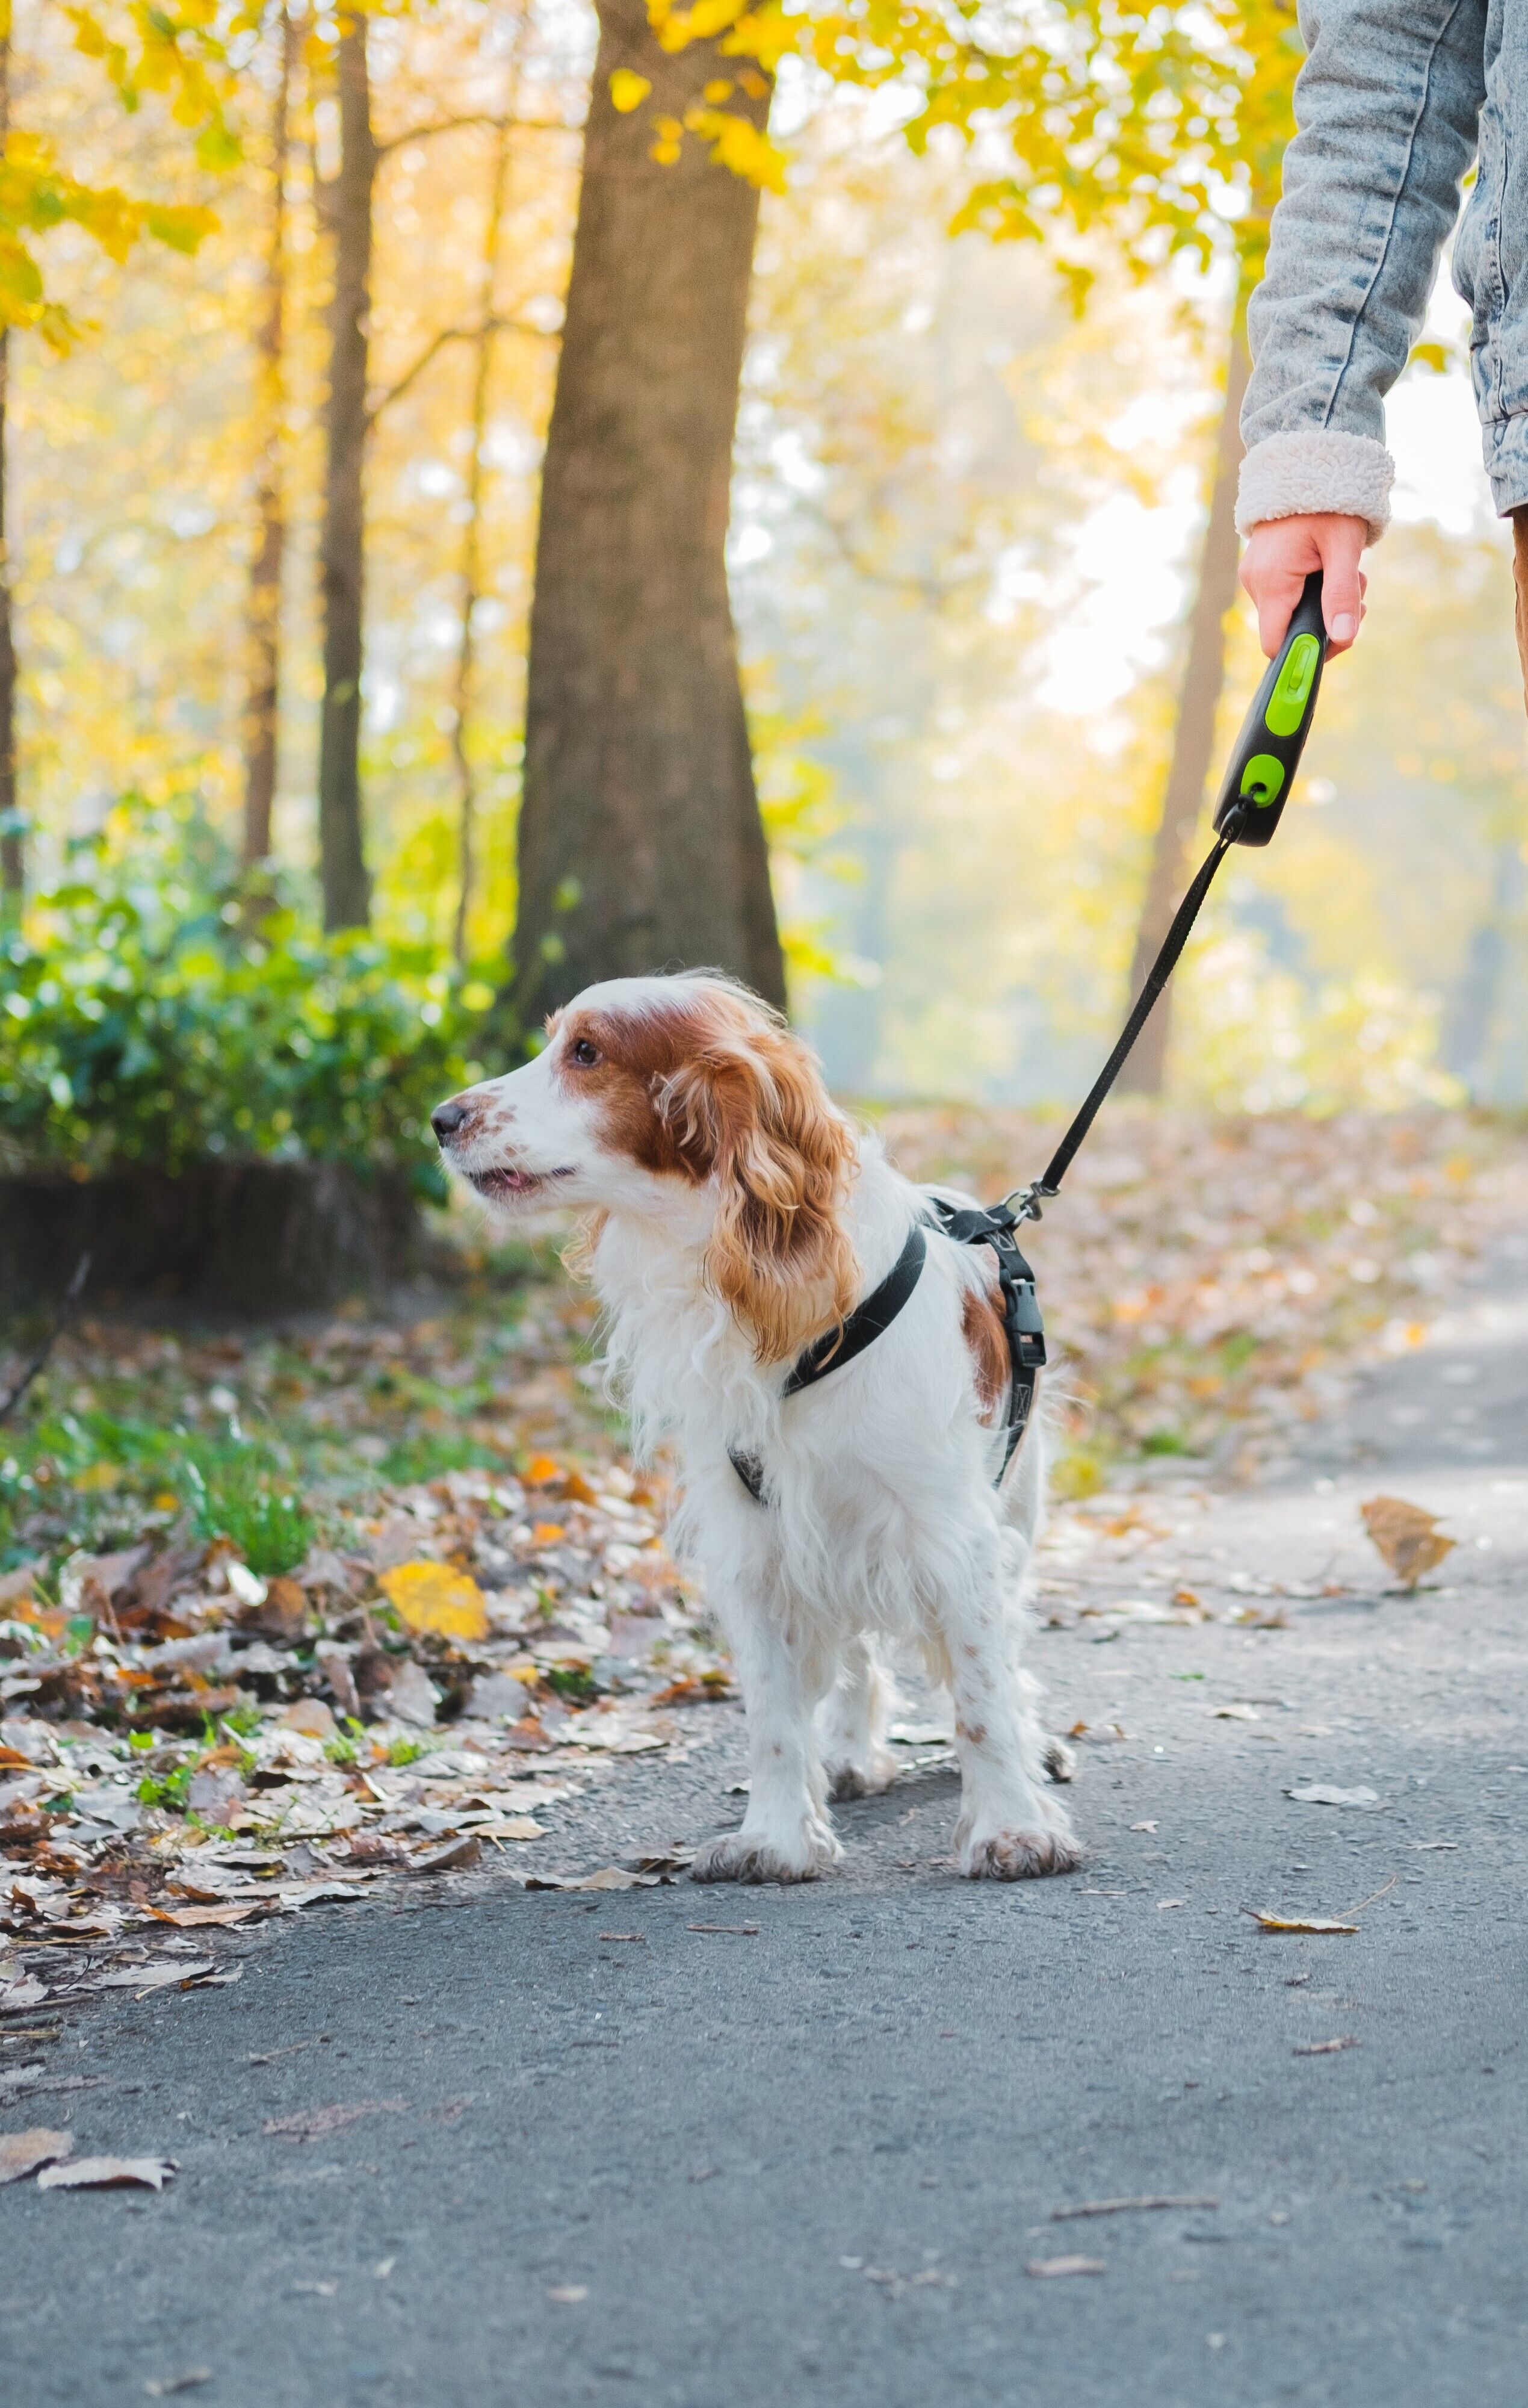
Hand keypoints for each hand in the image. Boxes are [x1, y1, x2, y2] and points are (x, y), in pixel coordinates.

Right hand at [1240, 513, 1366, 657]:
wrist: (1307, 464)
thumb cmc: (1329, 503)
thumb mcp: (1343, 549)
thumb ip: (1342, 595)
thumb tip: (1343, 638)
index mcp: (1272, 580)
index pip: (1276, 644)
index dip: (1305, 652)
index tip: (1338, 640)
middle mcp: (1255, 582)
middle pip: (1286, 631)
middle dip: (1326, 623)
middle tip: (1356, 599)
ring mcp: (1255, 576)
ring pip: (1289, 615)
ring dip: (1323, 606)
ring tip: (1347, 574)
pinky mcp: (1261, 571)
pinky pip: (1285, 597)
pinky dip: (1311, 593)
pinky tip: (1329, 570)